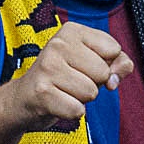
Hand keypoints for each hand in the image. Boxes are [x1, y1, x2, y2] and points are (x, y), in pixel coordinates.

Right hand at [11, 22, 135, 127]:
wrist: (24, 98)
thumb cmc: (62, 77)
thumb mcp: (91, 61)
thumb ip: (117, 61)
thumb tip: (119, 75)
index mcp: (71, 31)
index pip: (113, 49)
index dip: (107, 64)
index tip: (87, 66)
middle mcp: (57, 44)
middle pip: (103, 72)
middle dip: (93, 83)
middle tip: (72, 81)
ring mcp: (47, 68)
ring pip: (91, 92)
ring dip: (81, 98)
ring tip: (64, 91)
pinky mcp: (42, 92)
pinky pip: (78, 110)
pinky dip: (71, 112)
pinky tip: (58, 102)